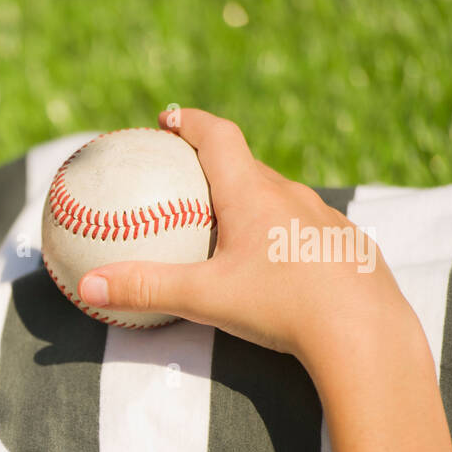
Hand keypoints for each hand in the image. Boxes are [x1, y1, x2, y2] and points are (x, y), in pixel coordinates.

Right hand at [76, 108, 412, 361]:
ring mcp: (324, 220)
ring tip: (231, 221)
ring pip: (281, 198)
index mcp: (252, 194)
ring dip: (254, 200)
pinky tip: (277, 265)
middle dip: (218, 163)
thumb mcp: (203, 299)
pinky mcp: (348, 248)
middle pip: (249, 166)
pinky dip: (283, 234)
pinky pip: (306, 229)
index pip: (217, 137)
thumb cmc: (281, 306)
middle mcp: (291, 196)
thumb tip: (88, 286)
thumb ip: (144, 289)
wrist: (364, 332)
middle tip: (190, 174)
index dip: (190, 122)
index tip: (168, 118)